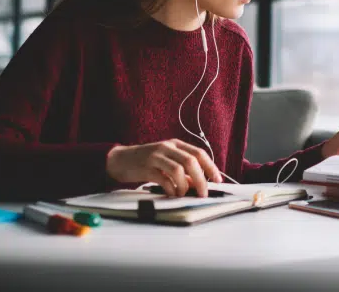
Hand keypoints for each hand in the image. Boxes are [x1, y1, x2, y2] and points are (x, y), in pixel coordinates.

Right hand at [106, 139, 222, 197]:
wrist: (120, 160)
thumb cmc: (146, 162)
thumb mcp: (166, 161)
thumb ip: (182, 170)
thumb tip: (198, 184)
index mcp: (175, 144)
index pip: (199, 153)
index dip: (211, 167)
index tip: (218, 180)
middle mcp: (167, 147)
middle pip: (191, 161)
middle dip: (201, 179)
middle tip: (203, 193)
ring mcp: (156, 156)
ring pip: (179, 170)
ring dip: (185, 186)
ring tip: (183, 194)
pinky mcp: (146, 167)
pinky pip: (164, 178)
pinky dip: (171, 188)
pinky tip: (171, 193)